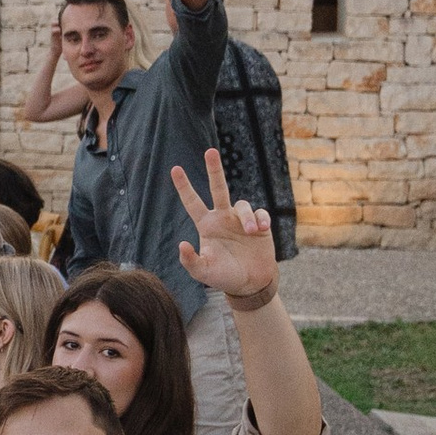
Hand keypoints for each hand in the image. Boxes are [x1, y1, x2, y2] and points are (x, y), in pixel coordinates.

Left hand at [171, 147, 278, 307]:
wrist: (251, 283)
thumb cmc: (224, 276)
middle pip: (217, 187)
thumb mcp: (203, 272)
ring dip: (247, 216)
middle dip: (214, 169)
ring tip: (251, 231)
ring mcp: (241, 220)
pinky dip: (260, 219)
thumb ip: (190, 261)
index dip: (184, 186)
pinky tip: (260, 230)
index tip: (175, 169)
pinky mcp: (259, 225)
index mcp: (207, 225)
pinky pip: (260, 213)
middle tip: (210, 151)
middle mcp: (223, 217)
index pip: (192, 202)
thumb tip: (181, 244)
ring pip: (243, 205)